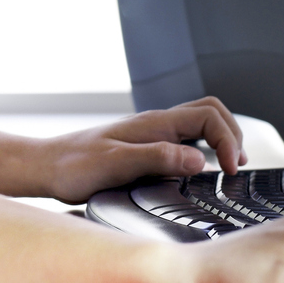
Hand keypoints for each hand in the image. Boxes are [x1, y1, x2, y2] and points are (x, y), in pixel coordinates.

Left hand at [33, 97, 245, 202]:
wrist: (47, 167)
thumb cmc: (75, 166)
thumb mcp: (117, 165)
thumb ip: (158, 158)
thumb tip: (198, 160)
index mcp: (155, 124)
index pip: (209, 115)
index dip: (228, 139)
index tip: (228, 169)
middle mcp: (157, 124)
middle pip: (211, 112)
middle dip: (232, 134)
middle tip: (236, 165)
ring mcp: (152, 134)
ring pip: (199, 124)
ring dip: (220, 139)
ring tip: (229, 165)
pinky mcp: (146, 147)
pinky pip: (185, 139)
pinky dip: (203, 149)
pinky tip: (199, 170)